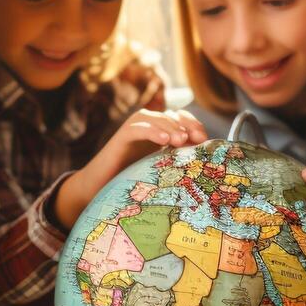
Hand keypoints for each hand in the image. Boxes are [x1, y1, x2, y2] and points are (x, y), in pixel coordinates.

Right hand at [55, 109, 206, 227]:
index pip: (180, 117)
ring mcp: (132, 130)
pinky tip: (164, 140)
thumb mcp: (161, 169)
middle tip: (197, 139)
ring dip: (170, 126)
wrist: (100, 189)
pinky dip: (151, 131)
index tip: (204, 140)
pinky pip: (136, 129)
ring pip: (154, 118)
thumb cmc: (132, 181)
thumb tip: (205, 162)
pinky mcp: (119, 138)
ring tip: (181, 140)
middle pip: (170, 115)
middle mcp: (146, 126)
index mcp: (159, 131)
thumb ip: (177, 161)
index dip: (193, 124)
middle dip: (186, 125)